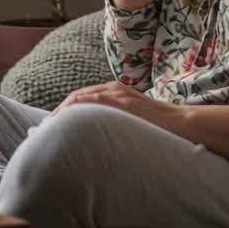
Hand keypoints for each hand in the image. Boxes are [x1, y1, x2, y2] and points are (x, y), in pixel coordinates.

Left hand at [55, 80, 186, 134]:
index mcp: (116, 91)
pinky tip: (65, 119)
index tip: (54, 124)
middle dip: (60, 111)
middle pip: (77, 96)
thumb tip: (101, 139)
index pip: (83, 97)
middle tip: (47, 127)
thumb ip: (117, 123)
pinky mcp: (121, 102)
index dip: (66, 110)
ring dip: (63, 110)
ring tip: (51, 125)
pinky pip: (92, 101)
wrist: (181, 123)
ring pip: (81, 97)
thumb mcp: (133, 121)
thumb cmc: (159, 127)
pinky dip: (76, 108)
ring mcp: (118, 94)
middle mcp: (114, 88)